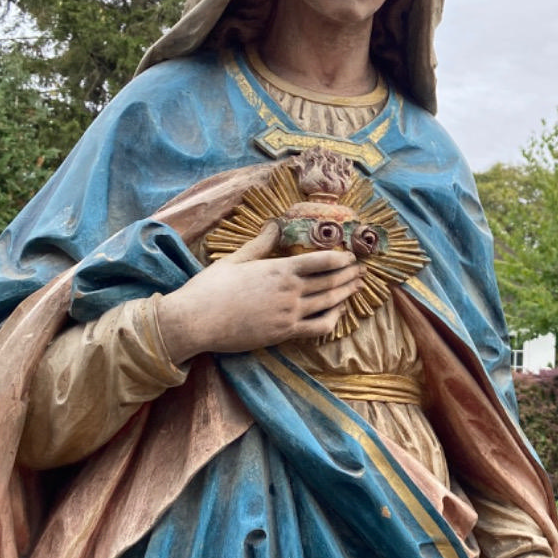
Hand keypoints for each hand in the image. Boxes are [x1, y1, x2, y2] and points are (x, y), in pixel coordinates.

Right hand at [158, 224, 361, 363]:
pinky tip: (338, 313)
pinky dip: (333, 320)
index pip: (322, 261)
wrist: (195, 321)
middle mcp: (290, 291)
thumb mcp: (236, 259)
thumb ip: (260, 244)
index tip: (351, 256)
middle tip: (362, 271)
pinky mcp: (284, 333)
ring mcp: (289, 314)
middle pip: (331, 281)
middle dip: (350, 275)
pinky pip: (319, 327)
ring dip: (347, 294)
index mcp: (279, 269)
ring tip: (357, 287)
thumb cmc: (210, 288)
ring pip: (329, 303)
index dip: (341, 258)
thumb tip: (274, 224)